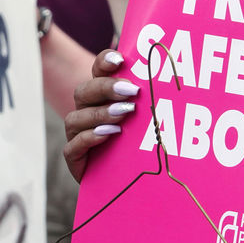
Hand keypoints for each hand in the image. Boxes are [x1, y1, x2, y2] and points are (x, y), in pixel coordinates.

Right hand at [62, 49, 139, 181]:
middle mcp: (86, 112)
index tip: (120, 59)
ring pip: (76, 118)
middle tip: (130, 90)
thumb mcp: (150, 123)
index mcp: (102, 97)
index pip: (98, 72)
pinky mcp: (76, 158)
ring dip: (100, 113)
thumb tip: (170, 82)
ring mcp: (78, 135)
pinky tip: (108, 134)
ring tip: (124, 114)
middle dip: (106, 88)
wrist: (131, 183)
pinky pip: (73, 146)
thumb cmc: (143, 146)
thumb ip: (151, 102)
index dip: (105, 62)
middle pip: (84, 92)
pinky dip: (90, 138)